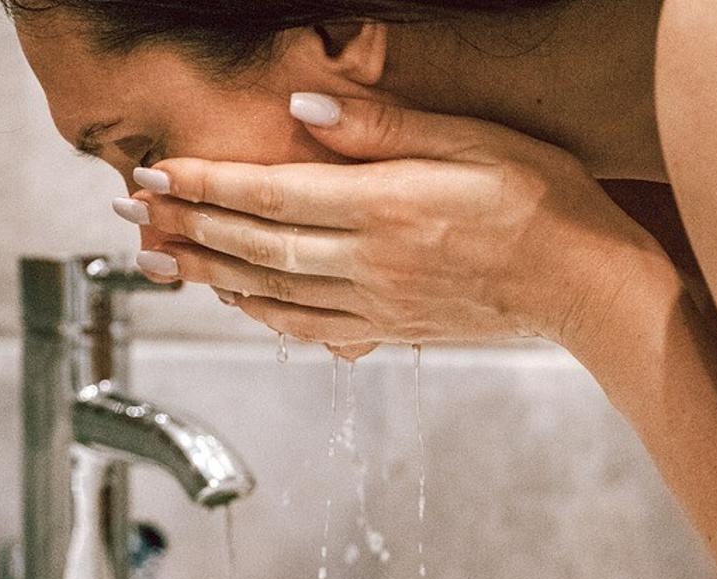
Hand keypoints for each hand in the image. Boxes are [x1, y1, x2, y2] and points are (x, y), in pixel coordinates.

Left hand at [117, 94, 668, 352]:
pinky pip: (307, 327)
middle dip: (187, 226)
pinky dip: (260, 313)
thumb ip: (383, 127)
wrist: (583, 282)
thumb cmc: (539, 198)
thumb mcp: (472, 139)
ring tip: (157, 260)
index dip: (208, 184)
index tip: (159, 173)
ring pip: (271, 291)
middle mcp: (371, 262)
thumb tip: (304, 111)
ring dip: (207, 273)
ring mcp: (376, 302)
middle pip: (257, 245)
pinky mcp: (388, 328)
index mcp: (387, 207)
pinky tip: (232, 300)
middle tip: (132, 213)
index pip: (273, 194)